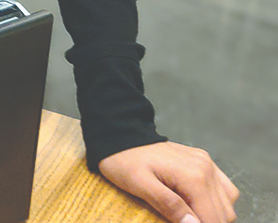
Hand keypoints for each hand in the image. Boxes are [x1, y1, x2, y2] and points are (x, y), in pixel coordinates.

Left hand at [99, 141, 237, 222]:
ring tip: (187, 215)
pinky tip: (196, 205)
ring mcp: (208, 163)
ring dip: (212, 215)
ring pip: (227, 204)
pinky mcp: (205, 162)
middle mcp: (207, 168)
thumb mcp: (139, 185)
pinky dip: (216, 203)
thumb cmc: (124, 161)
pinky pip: (225, 190)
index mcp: (193, 176)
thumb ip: (168, 205)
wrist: (121, 135)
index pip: (212, 218)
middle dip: (206, 222)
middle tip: (180, 221)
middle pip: (223, 214)